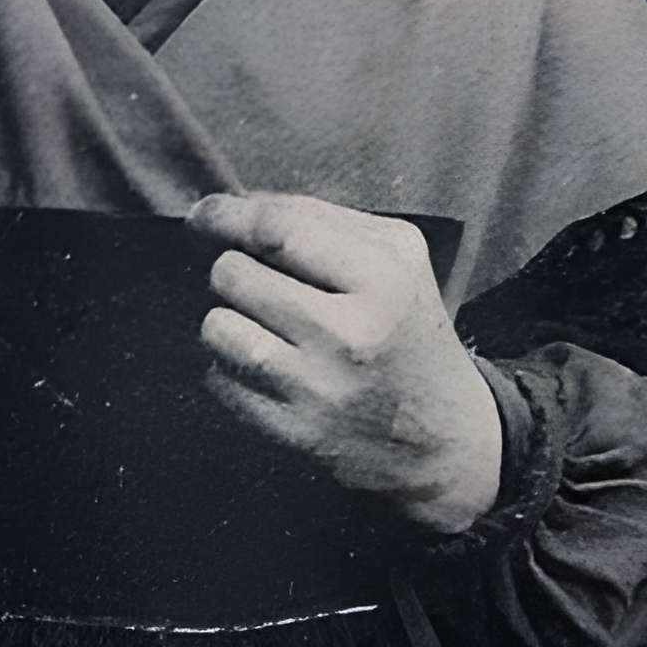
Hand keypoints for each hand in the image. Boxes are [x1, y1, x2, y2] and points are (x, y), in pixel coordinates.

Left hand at [189, 191, 501, 535]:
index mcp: (383, 278)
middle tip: (251, 280)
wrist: (444, 440)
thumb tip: (238, 206)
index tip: (202, 215)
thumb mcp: (396, 258)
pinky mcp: (294, 432)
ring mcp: (320, 388)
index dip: (225, 216)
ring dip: (224, 318)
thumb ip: (322, 220)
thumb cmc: (406, 328)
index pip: (276, 230)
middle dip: (230, 269)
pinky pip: (220, 379)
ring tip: (254, 323)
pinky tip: (265, 366)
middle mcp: (351, 334)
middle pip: (235, 274)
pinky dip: (228, 366)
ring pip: (217, 327)